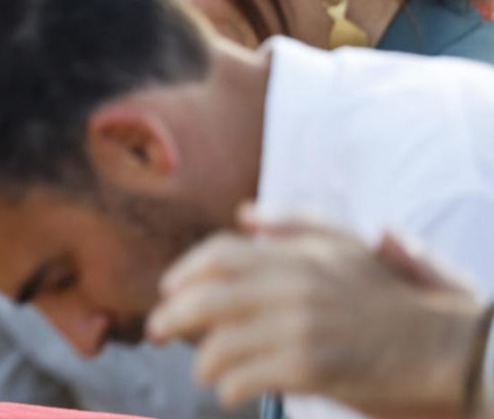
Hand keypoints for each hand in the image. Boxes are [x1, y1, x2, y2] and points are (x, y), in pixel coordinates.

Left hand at [149, 205, 488, 415]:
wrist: (447, 346)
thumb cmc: (395, 298)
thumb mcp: (349, 247)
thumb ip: (296, 227)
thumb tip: (246, 214)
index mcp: (299, 255)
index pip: (220, 253)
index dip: (186, 271)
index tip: (167, 289)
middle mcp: (294, 285)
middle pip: (207, 297)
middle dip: (173, 316)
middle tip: (158, 332)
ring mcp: (300, 327)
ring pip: (220, 344)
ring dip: (202, 361)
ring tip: (205, 370)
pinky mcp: (310, 368)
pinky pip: (244, 378)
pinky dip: (227, 387)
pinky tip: (230, 390)